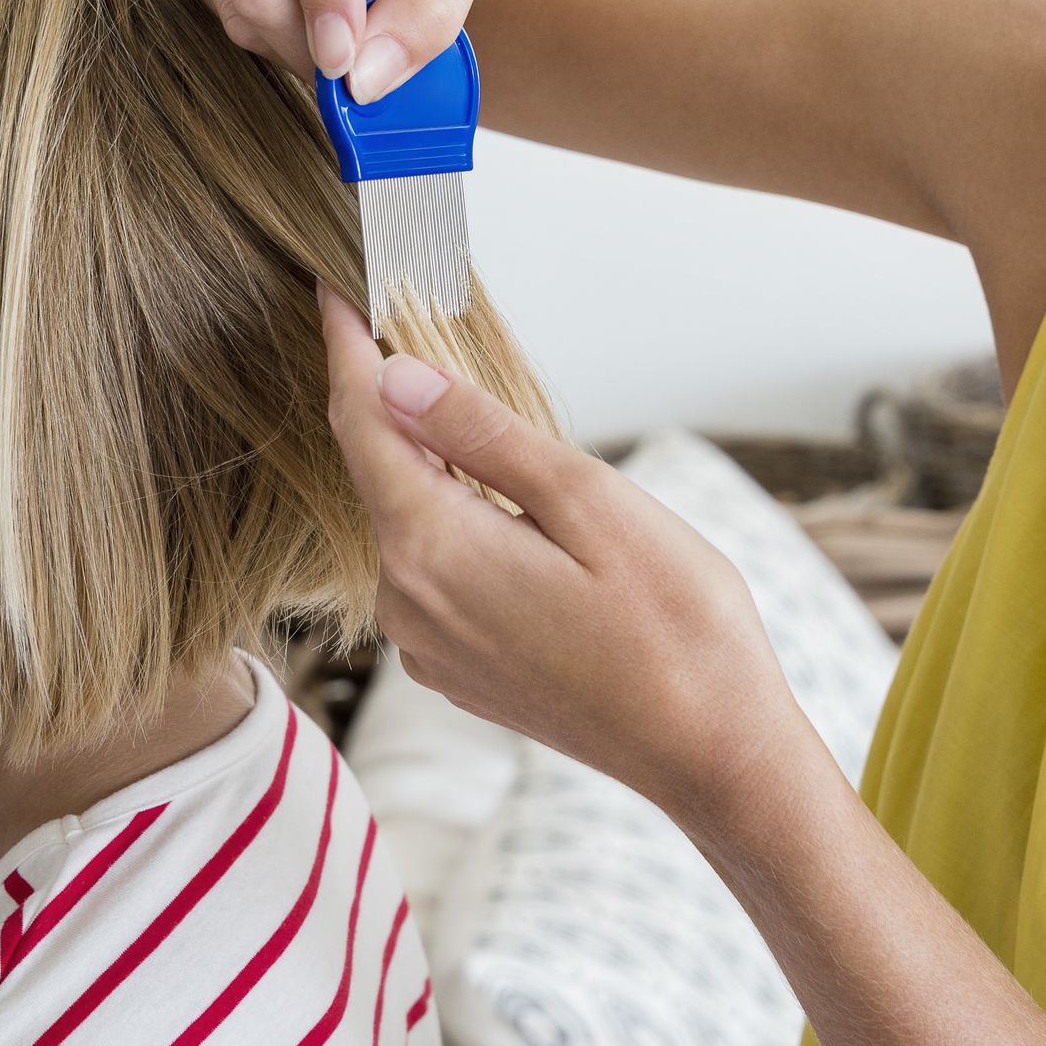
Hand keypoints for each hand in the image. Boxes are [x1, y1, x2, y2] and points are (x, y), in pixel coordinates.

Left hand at [316, 281, 808, 822]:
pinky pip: (438, 574)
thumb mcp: (589, 503)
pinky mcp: (459, 671)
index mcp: (433, 550)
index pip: (361, 423)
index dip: (345, 350)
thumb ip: (483, 436)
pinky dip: (460, 527)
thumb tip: (398, 377)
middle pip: (382, 473)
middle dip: (401, 406)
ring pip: (413, 525)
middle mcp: (408, 605)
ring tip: (495, 429)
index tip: (333, 291)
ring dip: (440, 471)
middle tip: (431, 333)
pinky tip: (518, 516)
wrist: (712, 755)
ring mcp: (430, 647)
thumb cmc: (676, 629)